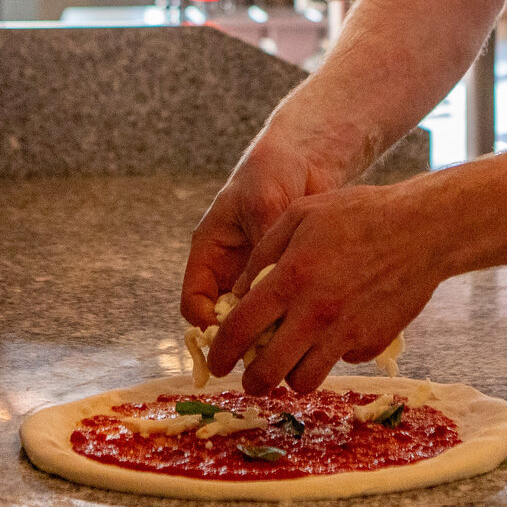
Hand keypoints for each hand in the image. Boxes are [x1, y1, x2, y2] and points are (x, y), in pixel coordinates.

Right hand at [181, 140, 344, 329]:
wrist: (307, 160)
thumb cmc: (271, 172)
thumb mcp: (261, 203)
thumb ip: (260, 244)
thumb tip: (262, 289)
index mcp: (210, 254)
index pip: (194, 303)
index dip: (207, 324)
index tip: (232, 333)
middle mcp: (231, 272)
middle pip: (225, 321)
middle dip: (241, 337)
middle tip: (266, 345)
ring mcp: (258, 278)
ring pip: (256, 321)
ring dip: (269, 331)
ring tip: (291, 334)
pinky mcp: (288, 280)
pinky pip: (285, 309)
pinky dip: (294, 318)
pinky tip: (312, 319)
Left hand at [206, 182, 446, 394]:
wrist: (422, 229)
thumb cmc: (358, 214)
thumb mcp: (301, 215)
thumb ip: (263, 254)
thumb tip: (238, 294)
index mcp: (291, 278)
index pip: (239, 329)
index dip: (221, 352)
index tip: (216, 362)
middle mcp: (315, 312)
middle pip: (267, 371)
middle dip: (252, 381)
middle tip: (250, 377)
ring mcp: (346, 332)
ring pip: (303, 380)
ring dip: (291, 375)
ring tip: (291, 359)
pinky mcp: (372, 343)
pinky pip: (340, 362)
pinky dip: (331, 355)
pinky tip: (336, 330)